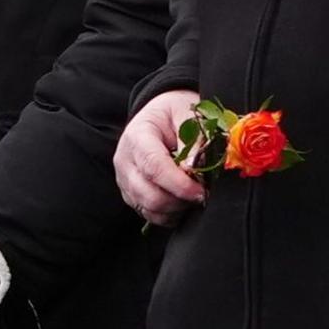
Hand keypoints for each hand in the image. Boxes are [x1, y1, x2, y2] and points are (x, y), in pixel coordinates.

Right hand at [117, 90, 206, 225]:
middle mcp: (125, 161)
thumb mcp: (186, 114)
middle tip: (203, 195)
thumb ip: (192, 139)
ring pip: (148, 208)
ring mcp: (125, 180)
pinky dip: (169, 215)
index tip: (201, 191)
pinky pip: (149, 214)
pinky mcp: (131, 194)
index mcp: (137, 136)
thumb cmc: (174, 113)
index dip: (179, 184)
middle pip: (149, 194)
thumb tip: (195, 168)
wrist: (159, 115)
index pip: (153, 167)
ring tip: (194, 196)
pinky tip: (183, 202)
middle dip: (180, 201)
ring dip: (176, 209)